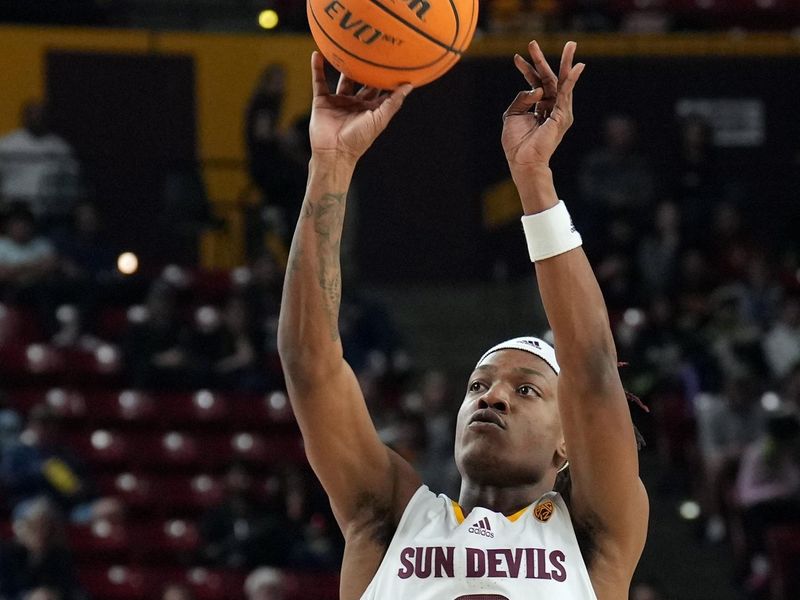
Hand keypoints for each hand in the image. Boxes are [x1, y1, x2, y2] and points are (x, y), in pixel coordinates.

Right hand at [309, 52, 412, 163]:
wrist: (334, 152)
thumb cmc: (359, 139)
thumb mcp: (380, 119)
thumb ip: (393, 102)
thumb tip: (409, 86)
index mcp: (370, 109)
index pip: (380, 89)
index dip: (386, 77)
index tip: (393, 61)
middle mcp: (355, 103)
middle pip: (361, 81)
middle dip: (366, 68)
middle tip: (371, 49)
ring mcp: (338, 101)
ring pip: (342, 79)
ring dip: (344, 65)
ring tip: (346, 46)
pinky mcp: (322, 101)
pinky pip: (319, 81)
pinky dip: (317, 68)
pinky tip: (318, 54)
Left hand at [502, 41, 584, 170]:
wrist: (522, 161)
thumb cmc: (517, 143)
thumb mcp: (513, 115)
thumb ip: (521, 98)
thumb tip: (535, 88)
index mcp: (540, 107)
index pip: (535, 83)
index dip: (526, 70)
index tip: (516, 58)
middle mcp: (551, 107)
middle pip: (550, 79)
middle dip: (542, 60)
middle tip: (535, 42)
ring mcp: (558, 111)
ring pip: (561, 82)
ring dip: (565, 63)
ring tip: (571, 45)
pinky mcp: (561, 116)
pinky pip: (566, 94)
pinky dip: (571, 80)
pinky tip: (576, 67)